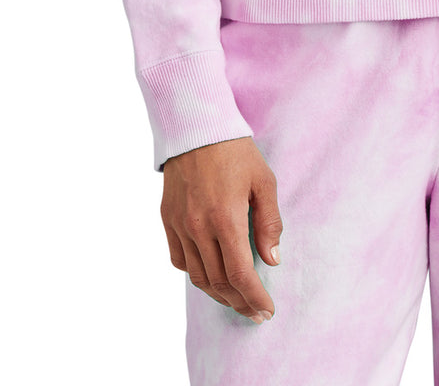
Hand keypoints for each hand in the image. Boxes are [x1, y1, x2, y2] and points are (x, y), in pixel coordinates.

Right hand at [161, 136, 283, 322]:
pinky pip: (179, 259)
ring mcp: (180, 225)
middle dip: (239, 303)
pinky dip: (195, 273)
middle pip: (218, 282)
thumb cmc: (235, 150)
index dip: (254, 298)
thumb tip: (272, 260)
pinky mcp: (167, 219)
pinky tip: (210, 274)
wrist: (196, 126)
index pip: (239, 275)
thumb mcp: (263, 181)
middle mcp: (199, 227)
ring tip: (236, 299)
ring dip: (217, 294)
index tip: (267, 310)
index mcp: (226, 218)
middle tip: (255, 311)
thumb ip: (269, 222)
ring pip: (197, 276)